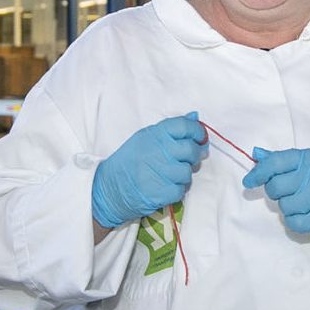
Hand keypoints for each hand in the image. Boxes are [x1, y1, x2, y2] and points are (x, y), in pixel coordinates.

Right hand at [91, 113, 206, 228]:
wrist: (109, 188)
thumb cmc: (128, 161)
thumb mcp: (144, 139)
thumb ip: (170, 129)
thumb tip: (194, 116)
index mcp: (153, 135)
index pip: (184, 126)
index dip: (197, 132)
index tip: (200, 138)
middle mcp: (158, 151)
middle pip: (191, 149)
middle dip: (195, 155)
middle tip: (190, 158)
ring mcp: (160, 172)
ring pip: (188, 172)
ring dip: (184, 175)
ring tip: (171, 175)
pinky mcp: (161, 192)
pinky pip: (181, 190)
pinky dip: (176, 190)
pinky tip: (165, 186)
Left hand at [242, 148, 309, 240]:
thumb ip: (282, 159)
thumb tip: (256, 154)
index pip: (276, 162)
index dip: (259, 172)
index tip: (249, 181)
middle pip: (276, 186)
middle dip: (275, 192)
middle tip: (286, 192)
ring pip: (284, 206)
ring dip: (288, 207)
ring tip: (302, 203)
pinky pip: (294, 222)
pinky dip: (294, 221)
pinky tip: (304, 215)